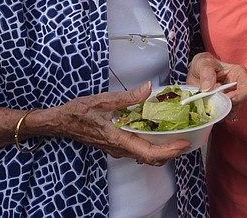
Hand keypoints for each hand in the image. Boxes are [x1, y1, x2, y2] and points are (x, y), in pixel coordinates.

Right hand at [52, 83, 189, 164]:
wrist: (61, 121)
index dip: (169, 151)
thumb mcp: (104, 100)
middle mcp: (119, 149)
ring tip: (174, 136)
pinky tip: (155, 131)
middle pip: (150, 158)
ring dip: (161, 149)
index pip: (149, 153)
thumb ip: (128, 96)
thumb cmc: (79, 112)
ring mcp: (117, 149)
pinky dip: (150, 145)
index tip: (183, 144)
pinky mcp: (115, 145)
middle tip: (185, 140)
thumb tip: (148, 88)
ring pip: (144, 155)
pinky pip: (136, 149)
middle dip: (170, 152)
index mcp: (119, 139)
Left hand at [187, 52, 246, 119]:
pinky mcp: (225, 107)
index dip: (239, 96)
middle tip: (212, 103)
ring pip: (232, 112)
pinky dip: (216, 115)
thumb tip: (208, 88)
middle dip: (226, 105)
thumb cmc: (203, 64)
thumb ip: (206, 72)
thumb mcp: (203, 62)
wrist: (195, 73)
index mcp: (239, 74)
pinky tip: (207, 110)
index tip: (225, 98)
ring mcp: (232, 99)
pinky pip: (224, 116)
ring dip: (220, 112)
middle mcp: (238, 88)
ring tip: (208, 106)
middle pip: (240, 103)